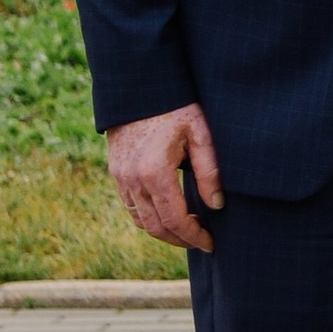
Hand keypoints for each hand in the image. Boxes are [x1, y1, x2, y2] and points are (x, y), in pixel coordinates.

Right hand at [106, 104, 222, 255]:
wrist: (141, 88)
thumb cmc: (177, 108)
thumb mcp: (201, 135)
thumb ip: (210, 172)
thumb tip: (216, 205)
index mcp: (154, 172)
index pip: (175, 220)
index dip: (194, 237)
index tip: (211, 243)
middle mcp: (132, 180)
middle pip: (156, 228)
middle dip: (180, 240)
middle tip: (202, 241)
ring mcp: (120, 177)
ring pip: (141, 221)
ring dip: (164, 231)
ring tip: (188, 229)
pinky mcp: (116, 173)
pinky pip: (131, 206)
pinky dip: (149, 218)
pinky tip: (168, 213)